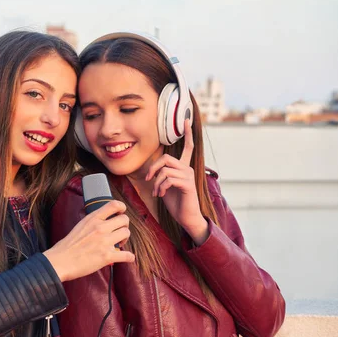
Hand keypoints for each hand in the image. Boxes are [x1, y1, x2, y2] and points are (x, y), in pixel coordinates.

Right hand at [44, 200, 134, 281]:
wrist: (61, 260)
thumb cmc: (68, 245)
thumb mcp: (80, 225)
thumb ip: (93, 221)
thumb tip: (104, 222)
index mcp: (93, 219)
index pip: (114, 205)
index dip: (121, 207)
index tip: (121, 212)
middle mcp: (100, 228)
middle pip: (124, 219)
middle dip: (124, 226)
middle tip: (119, 233)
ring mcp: (104, 241)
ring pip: (126, 233)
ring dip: (125, 239)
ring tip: (119, 244)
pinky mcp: (107, 256)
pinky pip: (127, 255)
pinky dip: (129, 257)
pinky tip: (126, 258)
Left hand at [145, 119, 208, 244]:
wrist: (186, 218)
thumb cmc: (175, 202)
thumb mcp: (165, 185)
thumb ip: (161, 174)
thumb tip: (152, 170)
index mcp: (183, 167)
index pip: (188, 147)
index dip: (187, 133)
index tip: (187, 119)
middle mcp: (188, 169)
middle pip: (166, 158)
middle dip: (153, 168)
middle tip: (148, 179)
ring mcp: (189, 176)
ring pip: (165, 170)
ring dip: (156, 182)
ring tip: (157, 192)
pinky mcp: (188, 185)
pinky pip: (168, 179)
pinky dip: (161, 187)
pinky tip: (161, 195)